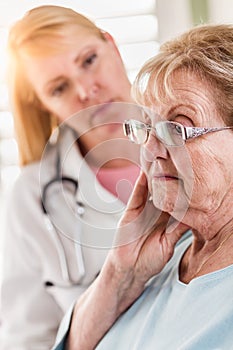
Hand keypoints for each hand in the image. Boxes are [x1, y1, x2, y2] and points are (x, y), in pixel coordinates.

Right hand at [105, 171, 188, 310]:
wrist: (130, 269)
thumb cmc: (150, 260)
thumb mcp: (169, 243)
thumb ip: (178, 228)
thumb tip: (193, 216)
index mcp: (166, 220)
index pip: (176, 201)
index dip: (183, 191)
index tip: (191, 179)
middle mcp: (155, 213)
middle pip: (164, 192)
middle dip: (170, 180)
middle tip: (177, 165)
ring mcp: (143, 211)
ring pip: (150, 190)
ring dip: (155, 178)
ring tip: (162, 163)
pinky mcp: (131, 212)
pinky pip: (136, 196)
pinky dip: (140, 185)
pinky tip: (145, 173)